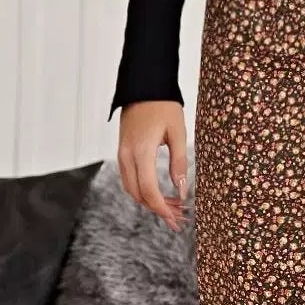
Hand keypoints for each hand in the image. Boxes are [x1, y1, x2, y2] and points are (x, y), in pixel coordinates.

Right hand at [117, 100, 188, 232]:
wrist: (144, 86)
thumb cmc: (163, 106)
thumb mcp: (178, 133)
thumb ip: (179, 163)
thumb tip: (182, 190)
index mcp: (141, 151)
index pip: (149, 190)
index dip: (162, 208)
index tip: (175, 219)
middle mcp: (127, 155)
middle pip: (138, 194)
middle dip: (158, 209)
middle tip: (179, 217)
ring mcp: (122, 154)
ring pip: (132, 189)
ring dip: (151, 201)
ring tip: (174, 207)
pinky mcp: (123, 152)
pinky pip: (130, 179)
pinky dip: (144, 190)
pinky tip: (161, 193)